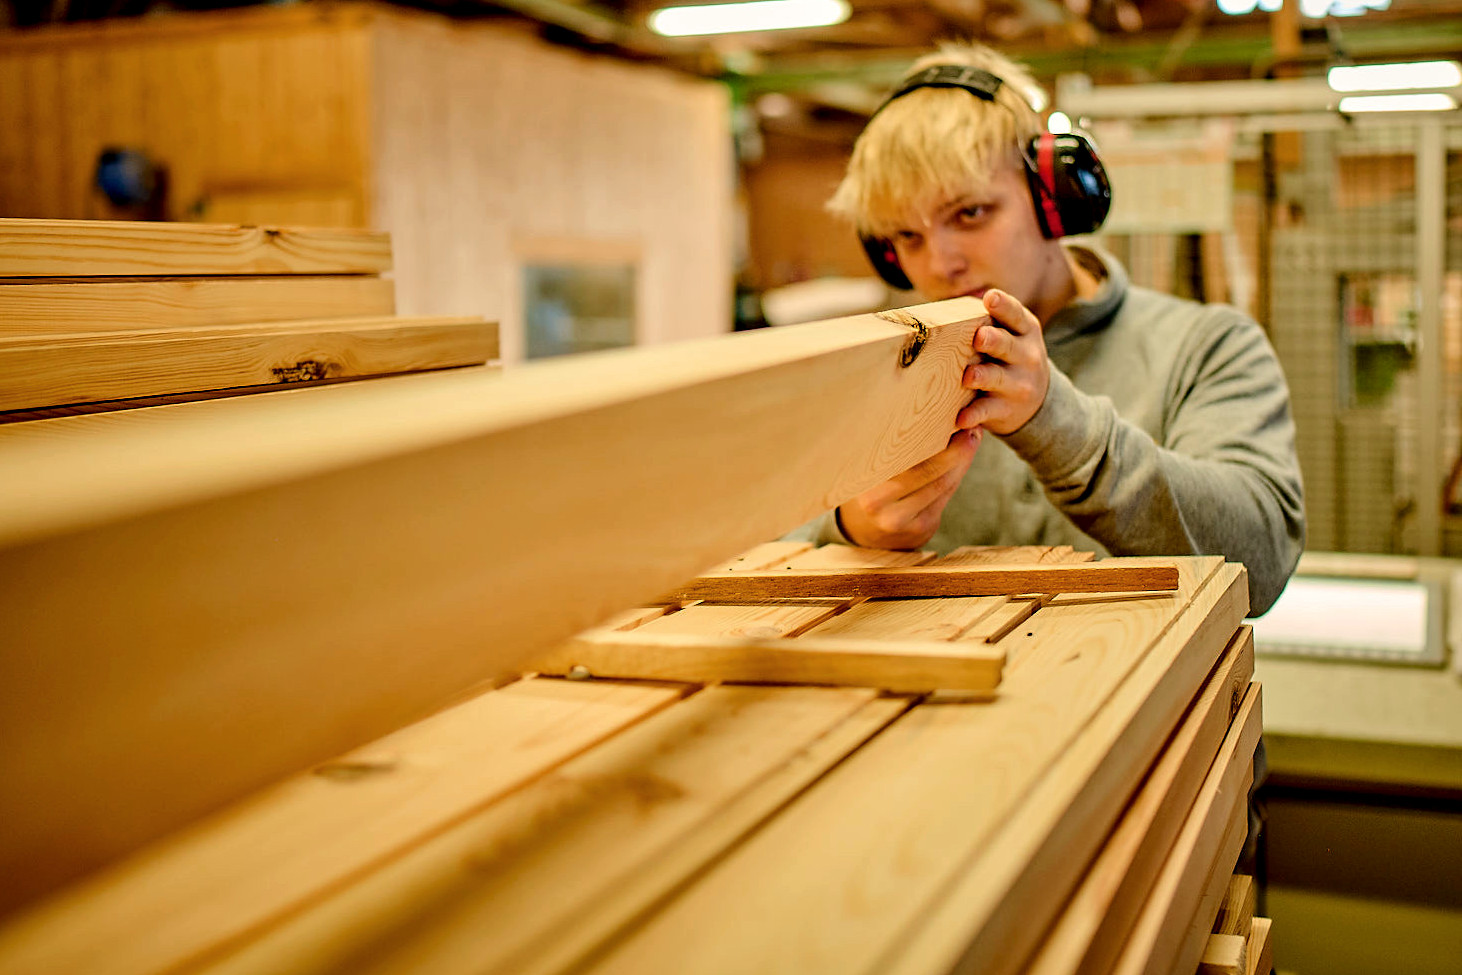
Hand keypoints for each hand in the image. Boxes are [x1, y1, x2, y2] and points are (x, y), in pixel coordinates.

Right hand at [836, 428, 981, 549]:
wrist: (868, 533)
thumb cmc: (871, 486)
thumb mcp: (869, 467)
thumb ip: (891, 447)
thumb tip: (929, 415)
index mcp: (862, 480)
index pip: (900, 455)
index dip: (928, 435)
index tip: (947, 416)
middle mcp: (877, 502)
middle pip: (927, 471)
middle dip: (955, 449)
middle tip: (970, 428)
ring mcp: (899, 519)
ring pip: (942, 484)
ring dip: (962, 460)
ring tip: (972, 438)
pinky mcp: (920, 528)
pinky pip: (945, 496)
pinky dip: (958, 474)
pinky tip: (964, 459)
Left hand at [956, 289, 1049, 435]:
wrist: (1036, 401)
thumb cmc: (1011, 358)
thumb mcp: (1013, 336)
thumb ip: (991, 322)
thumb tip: (949, 308)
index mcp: (1025, 331)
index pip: (1015, 315)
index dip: (1003, 306)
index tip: (990, 297)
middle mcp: (1026, 355)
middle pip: (1007, 345)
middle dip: (993, 340)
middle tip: (979, 337)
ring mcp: (1018, 383)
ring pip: (997, 377)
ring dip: (982, 376)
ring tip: (968, 377)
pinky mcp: (1006, 408)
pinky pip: (987, 410)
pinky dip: (974, 414)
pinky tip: (961, 418)